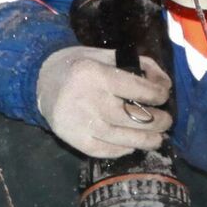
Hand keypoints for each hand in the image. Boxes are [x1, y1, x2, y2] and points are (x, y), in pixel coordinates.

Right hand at [35, 46, 172, 158]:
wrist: (39, 82)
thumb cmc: (77, 65)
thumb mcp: (104, 55)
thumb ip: (136, 64)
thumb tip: (164, 82)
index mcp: (97, 75)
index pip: (140, 90)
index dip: (159, 95)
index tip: (164, 97)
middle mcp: (90, 100)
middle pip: (135, 118)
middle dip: (159, 122)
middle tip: (166, 121)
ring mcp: (82, 123)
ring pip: (124, 139)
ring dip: (147, 141)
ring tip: (158, 138)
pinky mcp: (75, 140)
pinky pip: (106, 151)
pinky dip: (123, 149)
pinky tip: (132, 145)